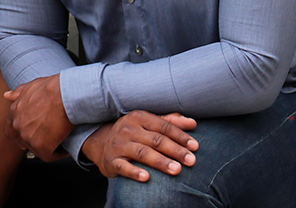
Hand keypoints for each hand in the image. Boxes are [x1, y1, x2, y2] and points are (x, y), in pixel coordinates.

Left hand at [5, 73, 75, 161]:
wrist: (67, 95)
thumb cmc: (54, 88)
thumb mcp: (33, 85)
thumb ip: (18, 92)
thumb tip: (7, 95)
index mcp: (15, 111)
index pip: (11, 129)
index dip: (20, 134)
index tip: (29, 136)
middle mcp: (18, 125)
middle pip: (24, 140)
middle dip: (36, 139)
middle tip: (49, 136)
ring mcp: (28, 137)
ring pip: (37, 148)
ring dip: (47, 146)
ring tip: (60, 140)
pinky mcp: (41, 146)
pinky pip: (49, 156)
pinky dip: (58, 153)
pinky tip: (65, 148)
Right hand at [79, 111, 199, 182]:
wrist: (100, 143)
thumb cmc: (132, 133)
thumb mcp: (148, 123)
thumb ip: (170, 122)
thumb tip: (192, 123)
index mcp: (140, 117)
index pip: (164, 126)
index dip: (181, 136)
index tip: (195, 146)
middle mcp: (129, 129)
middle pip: (156, 140)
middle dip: (175, 150)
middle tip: (191, 160)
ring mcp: (119, 145)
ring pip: (143, 153)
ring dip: (161, 162)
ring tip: (176, 170)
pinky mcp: (111, 161)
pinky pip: (124, 167)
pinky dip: (135, 172)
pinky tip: (147, 178)